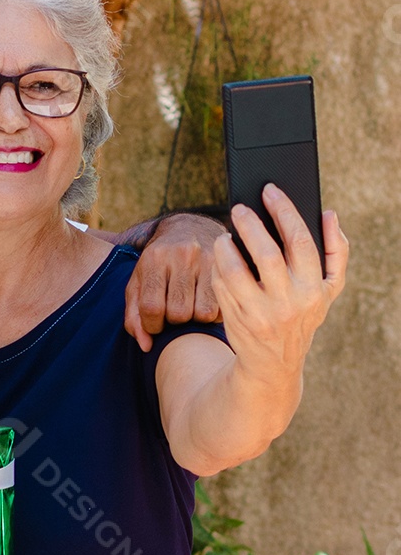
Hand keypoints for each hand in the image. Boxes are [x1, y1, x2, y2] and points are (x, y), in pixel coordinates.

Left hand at [125, 213, 224, 350]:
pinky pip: (221, 307)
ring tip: (190, 307)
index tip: (155, 325)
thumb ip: (134, 315)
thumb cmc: (159, 263)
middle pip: (179, 313)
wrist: (189, 227)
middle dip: (174, 321)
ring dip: (194, 319)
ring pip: (202, 313)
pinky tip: (205, 302)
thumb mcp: (139, 283)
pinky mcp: (227, 267)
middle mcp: (182, 256)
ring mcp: (207, 259)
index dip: (152, 326)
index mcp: (154, 259)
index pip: (151, 307)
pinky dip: (212, 313)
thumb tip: (146, 346)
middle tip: (174, 313)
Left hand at [213, 187, 346, 387]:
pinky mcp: (235, 319)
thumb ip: (336, 251)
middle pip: (265, 253)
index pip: (300, 241)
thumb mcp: (329, 289)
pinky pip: (221, 285)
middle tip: (238, 208)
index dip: (284, 211)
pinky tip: (221, 258)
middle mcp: (287, 302)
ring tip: (225, 235)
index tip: (270, 191)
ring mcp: (259, 313)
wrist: (274, 363)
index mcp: (312, 289)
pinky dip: (218, 266)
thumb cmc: (303, 314)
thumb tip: (329, 215)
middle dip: (249, 224)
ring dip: (225, 246)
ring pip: (235, 270)